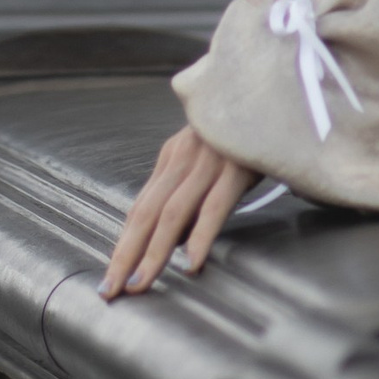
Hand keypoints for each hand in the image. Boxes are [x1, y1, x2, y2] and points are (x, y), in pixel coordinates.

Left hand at [99, 128, 263, 295]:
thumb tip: (176, 241)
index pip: (140, 207)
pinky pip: (214, 206)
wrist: (269, 88)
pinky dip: (200, 236)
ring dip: (153, 252)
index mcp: (172, 157)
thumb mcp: (207, 158)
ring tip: (139, 284)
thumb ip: (190, 193)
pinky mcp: (236, 165)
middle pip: (146, 213)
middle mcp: (182, 158)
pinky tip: (191, 264)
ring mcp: (208, 161)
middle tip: (110, 290)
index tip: (109, 276)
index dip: (123, 243)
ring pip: (172, 213)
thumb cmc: (242, 133)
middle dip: (125, 254)